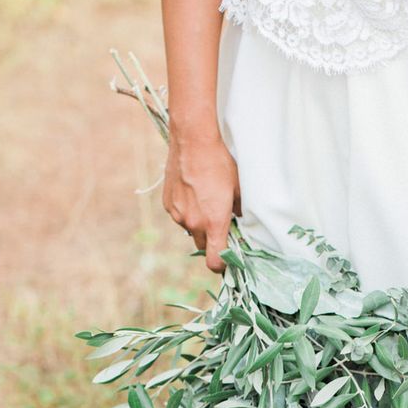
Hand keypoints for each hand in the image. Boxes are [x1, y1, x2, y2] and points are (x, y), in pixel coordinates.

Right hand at [162, 126, 240, 272]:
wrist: (193, 142)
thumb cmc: (220, 164)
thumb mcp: (238, 189)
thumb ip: (238, 211)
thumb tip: (239, 219)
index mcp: (213, 223)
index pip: (214, 260)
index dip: (221, 265)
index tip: (227, 260)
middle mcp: (193, 223)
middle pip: (203, 246)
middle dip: (211, 241)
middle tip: (220, 224)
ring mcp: (178, 214)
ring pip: (191, 229)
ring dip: (198, 223)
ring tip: (205, 201)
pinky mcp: (168, 204)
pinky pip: (179, 216)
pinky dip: (186, 210)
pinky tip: (192, 192)